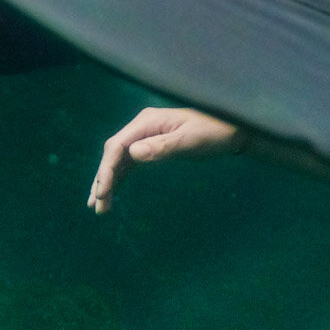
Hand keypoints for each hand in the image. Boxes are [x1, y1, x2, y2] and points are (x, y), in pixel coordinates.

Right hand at [87, 107, 242, 213]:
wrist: (233, 130)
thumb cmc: (214, 132)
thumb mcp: (190, 141)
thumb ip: (162, 147)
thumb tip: (133, 153)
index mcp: (147, 121)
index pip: (118, 146)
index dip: (106, 170)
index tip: (102, 193)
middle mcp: (142, 127)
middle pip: (114, 153)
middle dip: (103, 179)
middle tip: (96, 207)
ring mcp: (146, 136)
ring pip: (119, 160)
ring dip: (108, 181)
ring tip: (99, 207)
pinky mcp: (153, 146)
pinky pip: (130, 163)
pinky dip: (120, 178)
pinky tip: (113, 193)